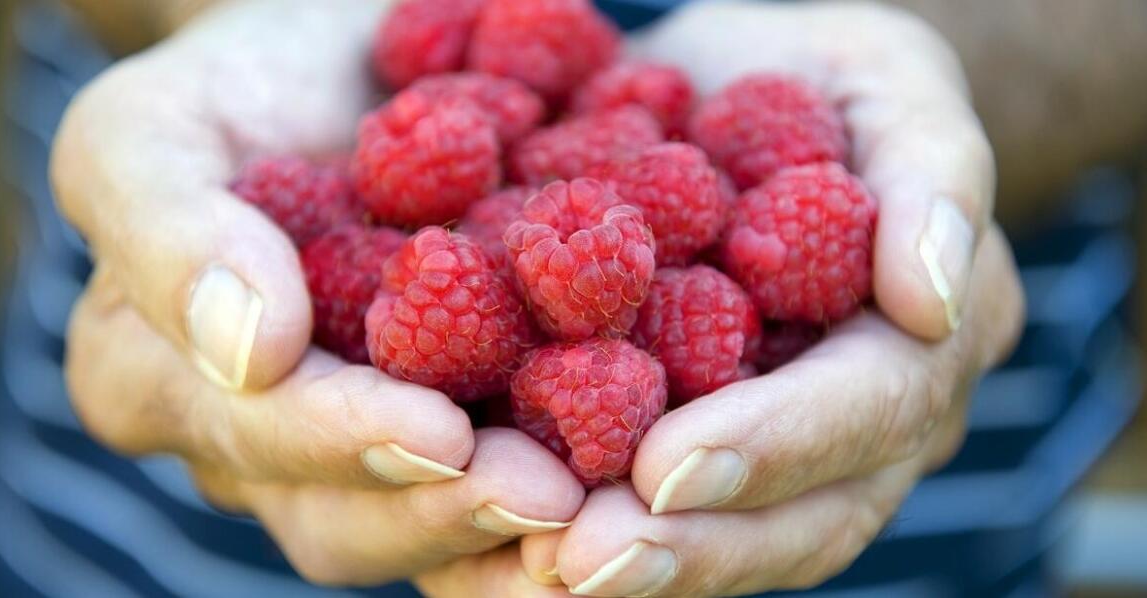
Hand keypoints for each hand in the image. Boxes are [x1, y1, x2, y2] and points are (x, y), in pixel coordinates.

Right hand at [55, 0, 581, 586]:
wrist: (340, 61)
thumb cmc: (233, 81)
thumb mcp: (153, 126)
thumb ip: (167, 229)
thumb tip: (247, 352)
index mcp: (167, 383)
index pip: (255, 438)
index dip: (345, 443)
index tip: (440, 433)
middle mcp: (266, 438)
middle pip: (346, 517)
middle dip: (449, 512)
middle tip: (550, 500)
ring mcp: (365, 434)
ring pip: (428, 518)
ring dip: (520, 528)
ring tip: (607, 512)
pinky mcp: (458, 413)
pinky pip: (504, 467)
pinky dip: (574, 482)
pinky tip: (644, 483)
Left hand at [521, 3, 1024, 595]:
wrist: (732, 94)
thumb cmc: (814, 73)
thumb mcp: (884, 76)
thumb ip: (932, 171)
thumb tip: (933, 300)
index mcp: (920, 334)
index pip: (871, 407)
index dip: (776, 444)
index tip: (665, 470)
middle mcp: (863, 419)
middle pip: (804, 517)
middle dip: (694, 546)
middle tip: (582, 561)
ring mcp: (784, 447)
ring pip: (732, 541)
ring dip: (634, 570)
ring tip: (534, 572)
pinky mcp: (696, 441)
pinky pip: (658, 514)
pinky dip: (582, 536)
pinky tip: (500, 552)